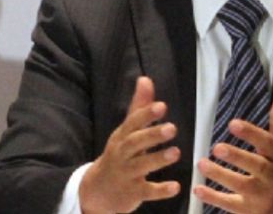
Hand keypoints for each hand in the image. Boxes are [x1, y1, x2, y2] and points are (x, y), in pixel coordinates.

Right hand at [79, 76, 180, 213]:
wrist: (96, 191)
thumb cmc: (118, 155)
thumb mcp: (126, 131)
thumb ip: (139, 107)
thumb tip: (145, 79)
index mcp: (122, 137)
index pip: (132, 123)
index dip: (146, 114)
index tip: (162, 106)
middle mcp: (122, 154)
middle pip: (135, 143)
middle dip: (152, 135)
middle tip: (172, 128)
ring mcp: (126, 174)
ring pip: (141, 166)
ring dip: (158, 159)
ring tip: (176, 152)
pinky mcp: (132, 194)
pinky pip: (146, 192)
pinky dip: (160, 190)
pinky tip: (176, 187)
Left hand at [193, 92, 272, 213]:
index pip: (268, 144)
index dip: (252, 134)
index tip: (233, 123)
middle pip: (256, 167)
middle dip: (237, 157)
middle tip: (217, 147)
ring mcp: (261, 197)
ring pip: (241, 186)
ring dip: (220, 175)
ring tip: (201, 163)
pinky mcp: (249, 211)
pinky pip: (230, 205)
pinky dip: (213, 198)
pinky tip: (197, 188)